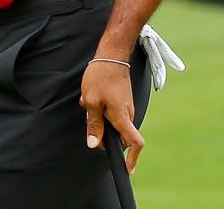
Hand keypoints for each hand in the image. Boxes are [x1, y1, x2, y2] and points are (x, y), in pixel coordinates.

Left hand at [79, 59, 144, 174]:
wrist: (111, 54)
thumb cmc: (101, 76)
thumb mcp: (92, 102)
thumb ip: (94, 125)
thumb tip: (94, 146)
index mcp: (122, 117)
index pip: (135, 143)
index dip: (132, 159)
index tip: (127, 169)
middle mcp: (128, 114)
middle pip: (118, 135)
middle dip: (102, 132)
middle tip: (89, 115)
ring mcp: (126, 107)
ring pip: (111, 122)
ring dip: (98, 117)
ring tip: (89, 100)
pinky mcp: (122, 100)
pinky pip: (110, 111)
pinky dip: (99, 107)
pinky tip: (91, 95)